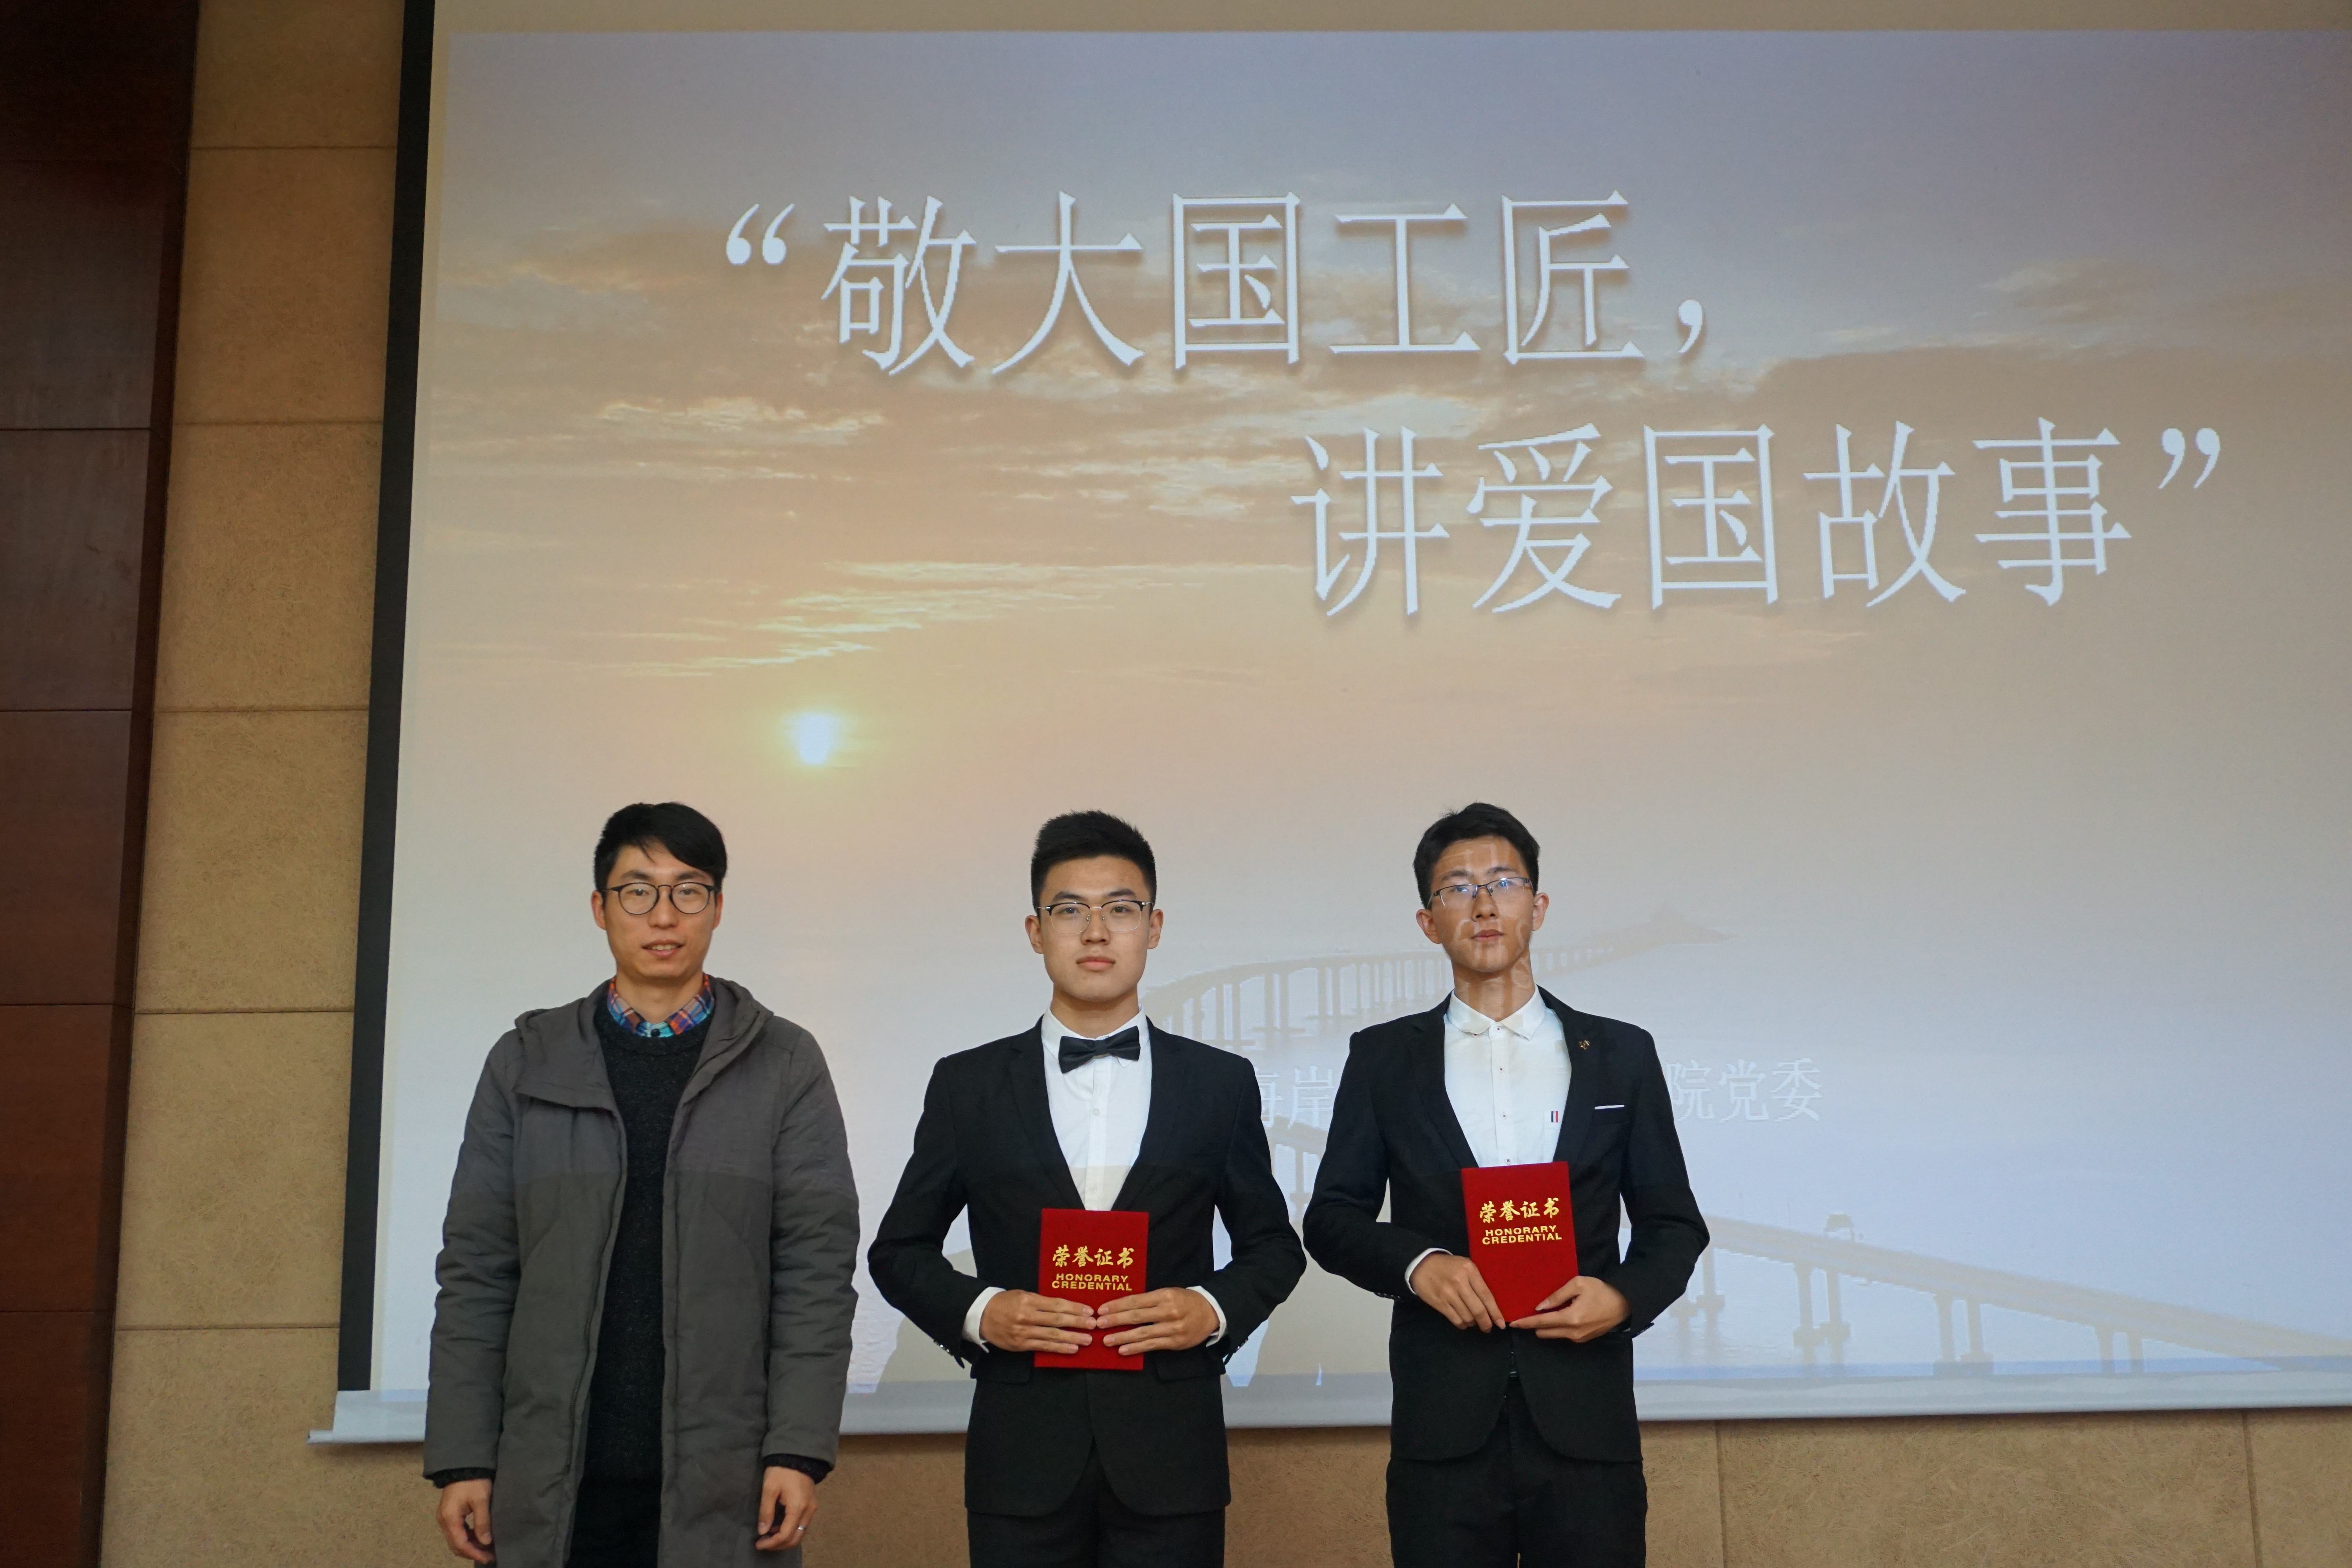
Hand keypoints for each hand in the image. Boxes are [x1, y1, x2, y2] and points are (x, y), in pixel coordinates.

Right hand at [436, 1478, 493, 1562]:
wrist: (464, 1464)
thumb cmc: (473, 1481)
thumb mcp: (481, 1499)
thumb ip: (482, 1521)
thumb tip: (486, 1542)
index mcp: (450, 1518)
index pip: (460, 1544)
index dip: (474, 1553)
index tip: (488, 1558)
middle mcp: (444, 1521)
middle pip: (455, 1544)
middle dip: (472, 1552)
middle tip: (489, 1556)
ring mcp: (445, 1517)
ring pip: (455, 1539)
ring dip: (470, 1546)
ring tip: (486, 1549)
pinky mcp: (449, 1514)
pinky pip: (456, 1531)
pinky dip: (467, 1537)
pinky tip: (479, 1538)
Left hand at [755, 1465, 816, 1552]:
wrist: (797, 1455)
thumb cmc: (781, 1471)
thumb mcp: (769, 1489)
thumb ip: (766, 1511)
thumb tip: (762, 1531)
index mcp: (798, 1507)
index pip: (785, 1534)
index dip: (771, 1543)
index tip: (758, 1544)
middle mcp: (808, 1511)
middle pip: (795, 1538)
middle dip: (778, 1545)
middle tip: (763, 1543)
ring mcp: (812, 1508)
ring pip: (800, 1533)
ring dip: (784, 1539)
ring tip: (768, 1536)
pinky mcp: (811, 1505)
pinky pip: (802, 1525)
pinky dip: (790, 1531)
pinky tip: (777, 1526)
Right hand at [980, 1289, 1096, 1353]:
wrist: (982, 1315)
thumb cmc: (1005, 1302)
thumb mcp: (1023, 1294)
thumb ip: (1042, 1301)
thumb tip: (1065, 1307)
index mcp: (1029, 1300)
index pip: (1057, 1304)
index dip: (1074, 1308)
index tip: (1089, 1311)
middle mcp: (1027, 1316)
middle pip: (1057, 1320)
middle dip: (1077, 1323)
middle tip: (1093, 1325)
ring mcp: (1024, 1332)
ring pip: (1052, 1335)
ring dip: (1072, 1338)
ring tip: (1087, 1340)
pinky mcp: (1021, 1344)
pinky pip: (1044, 1347)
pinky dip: (1059, 1348)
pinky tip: (1072, 1348)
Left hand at [1097, 1288, 1218, 1354]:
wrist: (1211, 1312)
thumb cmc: (1185, 1300)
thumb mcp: (1168, 1292)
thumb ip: (1149, 1299)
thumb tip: (1122, 1306)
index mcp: (1164, 1295)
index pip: (1135, 1301)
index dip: (1117, 1306)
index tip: (1102, 1309)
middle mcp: (1168, 1311)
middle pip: (1136, 1317)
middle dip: (1115, 1321)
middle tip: (1098, 1324)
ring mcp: (1172, 1328)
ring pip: (1142, 1333)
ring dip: (1122, 1337)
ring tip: (1107, 1340)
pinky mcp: (1175, 1342)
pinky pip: (1152, 1346)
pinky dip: (1136, 1349)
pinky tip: (1123, 1350)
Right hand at [1410, 1253, 1504, 1331]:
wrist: (1421, 1265)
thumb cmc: (1448, 1265)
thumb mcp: (1465, 1265)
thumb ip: (1477, 1279)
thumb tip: (1491, 1302)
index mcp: (1469, 1270)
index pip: (1486, 1295)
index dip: (1495, 1312)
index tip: (1501, 1323)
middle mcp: (1459, 1282)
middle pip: (1478, 1310)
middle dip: (1486, 1323)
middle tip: (1488, 1328)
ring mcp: (1448, 1293)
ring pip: (1467, 1317)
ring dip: (1473, 1323)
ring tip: (1473, 1321)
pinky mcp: (1439, 1303)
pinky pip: (1456, 1320)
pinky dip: (1463, 1324)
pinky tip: (1464, 1322)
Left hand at [1513, 1275, 1629, 1340]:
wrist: (1623, 1304)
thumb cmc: (1601, 1291)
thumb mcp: (1578, 1284)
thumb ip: (1557, 1296)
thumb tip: (1540, 1307)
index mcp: (1571, 1318)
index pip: (1542, 1323)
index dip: (1525, 1323)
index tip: (1513, 1323)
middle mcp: (1573, 1332)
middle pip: (1544, 1333)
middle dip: (1533, 1325)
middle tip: (1526, 1313)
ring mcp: (1579, 1338)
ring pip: (1553, 1335)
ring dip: (1545, 1327)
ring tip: (1544, 1312)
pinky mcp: (1583, 1339)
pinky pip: (1563, 1335)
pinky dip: (1557, 1327)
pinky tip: (1558, 1315)